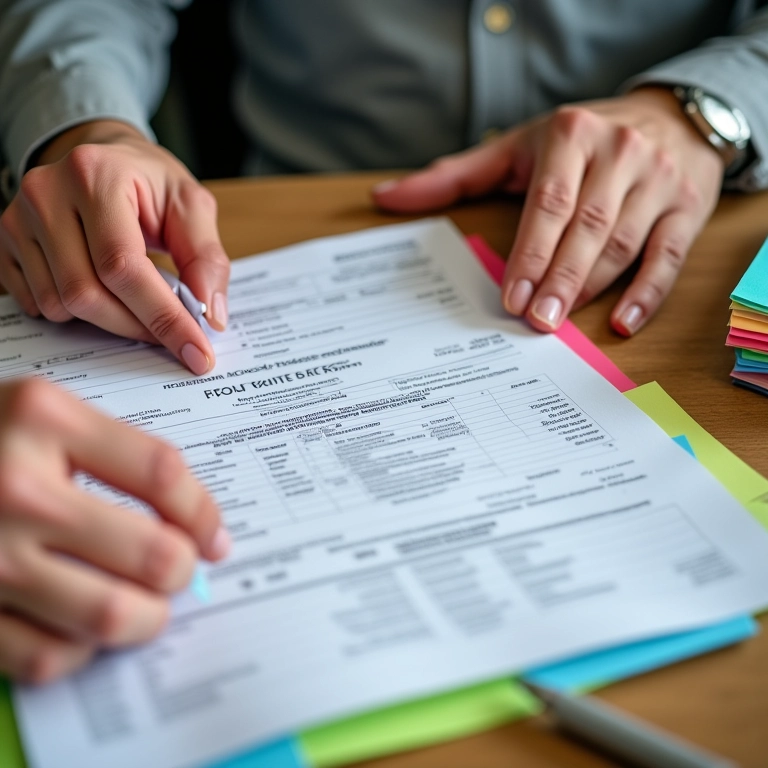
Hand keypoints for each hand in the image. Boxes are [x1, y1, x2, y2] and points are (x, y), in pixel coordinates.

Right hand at [0, 120, 230, 373]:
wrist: (103, 158)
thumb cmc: (149, 182)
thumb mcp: (191, 206)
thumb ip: (207, 258)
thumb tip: (209, 315)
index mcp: (96, 175)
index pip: (124, 267)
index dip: (163, 317)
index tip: (196, 353)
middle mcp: (46, 193)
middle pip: (87, 293)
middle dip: (137, 326)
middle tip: (172, 334)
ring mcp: (17, 219)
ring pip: (61, 305)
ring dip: (108, 320)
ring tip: (136, 301)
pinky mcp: (5, 242)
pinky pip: (37, 303)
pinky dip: (76, 313)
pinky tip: (102, 292)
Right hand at [0, 379, 229, 683]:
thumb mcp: (43, 413)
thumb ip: (120, 455)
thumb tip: (198, 530)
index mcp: (41, 418)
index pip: (162, 473)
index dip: (203, 513)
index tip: (214, 537)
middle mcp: (14, 488)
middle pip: (153, 554)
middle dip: (182, 571)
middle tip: (179, 569)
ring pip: (111, 615)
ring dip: (147, 617)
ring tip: (145, 602)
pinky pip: (49, 655)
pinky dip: (82, 648)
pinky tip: (81, 622)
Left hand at [374, 88, 724, 334]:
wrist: (670, 116)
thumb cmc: (581, 139)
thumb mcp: (518, 146)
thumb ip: (455, 175)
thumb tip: (386, 197)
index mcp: (572, 137)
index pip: (549, 204)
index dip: (529, 254)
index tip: (511, 298)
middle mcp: (620, 154)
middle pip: (587, 228)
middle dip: (558, 278)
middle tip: (535, 322)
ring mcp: (660, 181)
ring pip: (624, 244)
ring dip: (591, 288)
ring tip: (562, 323)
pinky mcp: (688, 207)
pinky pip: (670, 256)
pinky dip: (648, 292)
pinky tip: (624, 322)